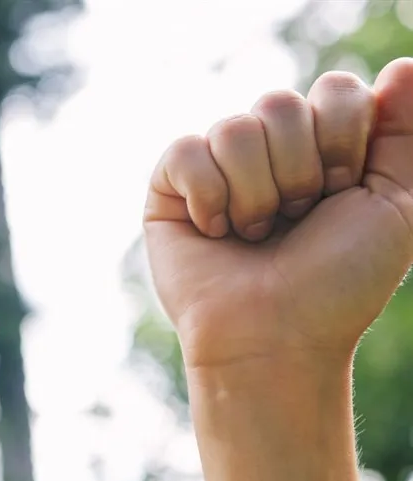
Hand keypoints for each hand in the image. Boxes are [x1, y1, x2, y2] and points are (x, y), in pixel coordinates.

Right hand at [144, 58, 412, 370]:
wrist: (277, 338)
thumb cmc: (338, 284)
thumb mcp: (397, 204)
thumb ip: (404, 132)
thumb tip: (401, 65)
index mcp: (322, 147)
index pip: (333, 90)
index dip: (342, 139)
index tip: (341, 194)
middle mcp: (268, 152)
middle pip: (280, 103)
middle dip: (298, 170)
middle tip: (297, 220)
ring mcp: (216, 168)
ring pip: (234, 127)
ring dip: (256, 194)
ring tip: (255, 233)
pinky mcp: (169, 189)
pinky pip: (185, 151)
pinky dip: (207, 196)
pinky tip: (214, 232)